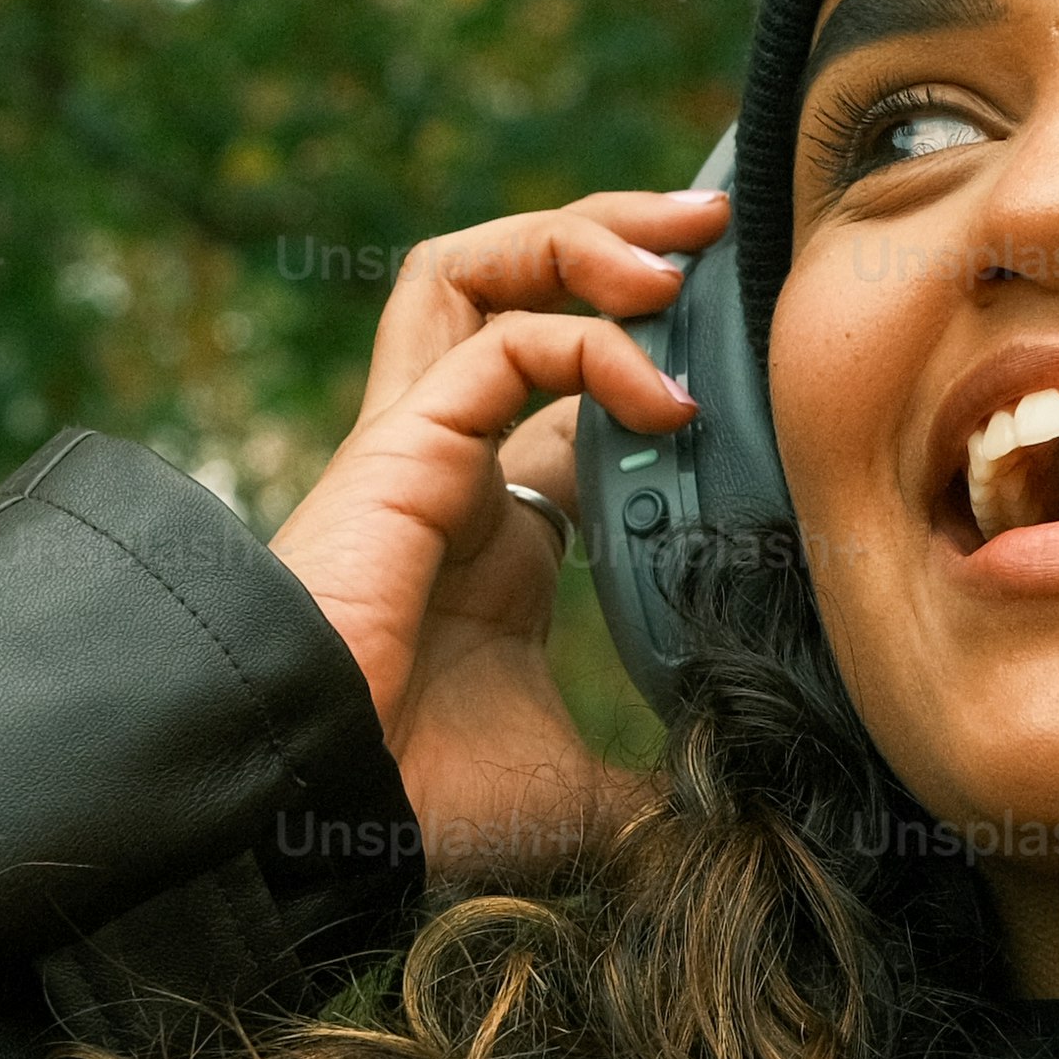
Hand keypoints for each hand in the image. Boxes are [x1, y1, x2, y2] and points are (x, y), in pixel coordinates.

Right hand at [268, 182, 721, 876]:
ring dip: (585, 240)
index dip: (644, 350)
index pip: (560, 390)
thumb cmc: (413, 800)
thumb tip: (739, 824)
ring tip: (678, 257)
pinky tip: (660, 396)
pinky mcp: (401, 445)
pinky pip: (500, 341)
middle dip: (611, 238)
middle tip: (713, 234)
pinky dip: (589, 339)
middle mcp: (448, 465)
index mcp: (486, 530)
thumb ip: (649, 791)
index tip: (740, 357)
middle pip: (508, 286)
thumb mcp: (571, 794)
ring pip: (478, 269)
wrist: (317, 814)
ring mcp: (417, 443)